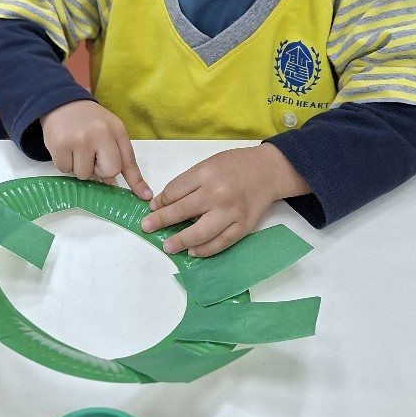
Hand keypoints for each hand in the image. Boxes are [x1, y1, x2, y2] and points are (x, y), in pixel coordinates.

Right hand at [40, 100, 152, 199]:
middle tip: (92, 155)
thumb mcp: (111, 131)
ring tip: (77, 149)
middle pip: (107, 173)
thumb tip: (120, 186)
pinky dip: (65, 163)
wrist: (62, 102)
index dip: (136, 182)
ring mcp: (78, 140)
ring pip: (83, 175)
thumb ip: (119, 157)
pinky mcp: (59, 145)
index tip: (144, 196)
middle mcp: (99, 135)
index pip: (128, 161)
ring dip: (80, 167)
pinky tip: (66, 148)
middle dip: (99, 170)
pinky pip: (65, 170)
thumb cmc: (90, 120)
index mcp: (116, 131)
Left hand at [140, 144, 310, 257]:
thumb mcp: (208, 165)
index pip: (175, 191)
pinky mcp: (243, 226)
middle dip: (161, 221)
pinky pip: (221, 243)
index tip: (152, 209)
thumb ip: (187, 183)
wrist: (268, 171)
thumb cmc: (235, 166)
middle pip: (183, 211)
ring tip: (168, 246)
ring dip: (181, 241)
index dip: (161, 202)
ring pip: (201, 232)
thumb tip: (163, 203)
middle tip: (147, 228)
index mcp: (207, 174)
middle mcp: (218, 194)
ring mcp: (231, 212)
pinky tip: (193, 251)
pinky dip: (205, 250)